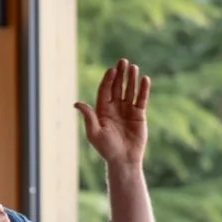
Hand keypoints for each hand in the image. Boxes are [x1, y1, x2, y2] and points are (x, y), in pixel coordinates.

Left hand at [76, 58, 150, 175]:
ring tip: (133, 67)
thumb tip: (77, 103)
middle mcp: (115, 108)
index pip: (105, 90)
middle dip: (120, 74)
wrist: (123, 160)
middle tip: (123, 61)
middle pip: (117, 87)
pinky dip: (143, 90)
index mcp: (102, 110)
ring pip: (129, 91)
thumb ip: (88, 117)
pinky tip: (144, 79)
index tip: (111, 70)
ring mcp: (127, 110)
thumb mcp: (94, 133)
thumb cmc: (106, 149)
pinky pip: (141, 99)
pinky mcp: (139, 115)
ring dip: (131, 79)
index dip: (108, 80)